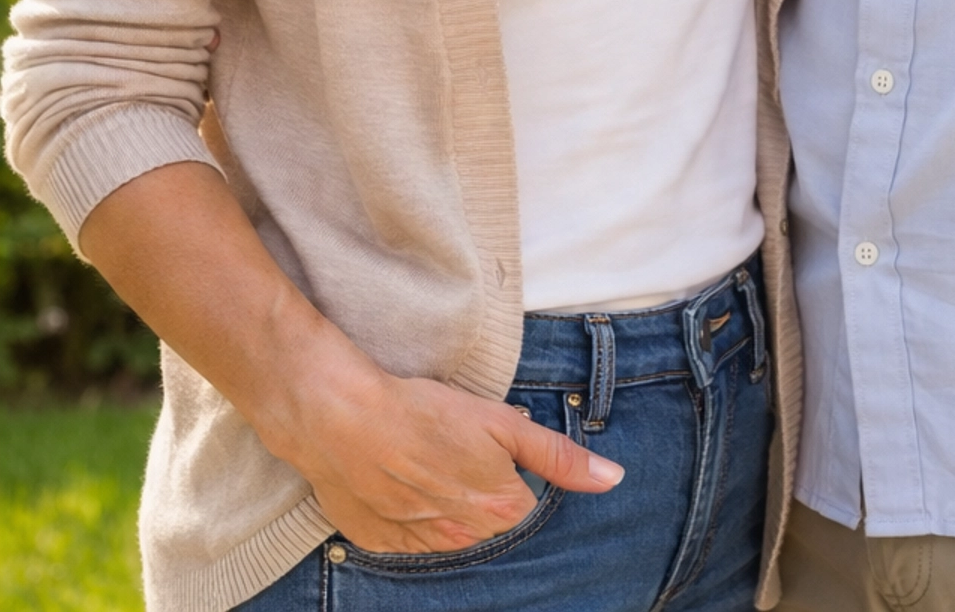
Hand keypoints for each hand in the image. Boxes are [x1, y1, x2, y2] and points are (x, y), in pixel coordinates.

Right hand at [282, 358, 622, 555]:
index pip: (525, 499)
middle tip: (450, 446)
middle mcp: (463, 537)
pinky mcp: (380, 542)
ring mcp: (418, 544)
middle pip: (488, 516)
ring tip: (420, 456)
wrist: (342, 417)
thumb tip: (613, 478)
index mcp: (499, 509)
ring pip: (449, 526)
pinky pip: (408, 531)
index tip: (484, 442)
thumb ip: (558, 456)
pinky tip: (394, 475)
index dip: (508, 466)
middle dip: (478, 486)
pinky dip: (405, 508)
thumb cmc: (425, 412)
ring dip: (443, 499)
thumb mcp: (502, 422)